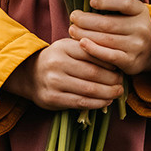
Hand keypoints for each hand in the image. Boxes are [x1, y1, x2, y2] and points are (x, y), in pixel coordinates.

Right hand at [4, 39, 124, 110]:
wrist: (30, 75)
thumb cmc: (56, 60)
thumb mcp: (68, 47)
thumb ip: (87, 50)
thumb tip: (115, 59)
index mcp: (63, 47)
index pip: (92, 53)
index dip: (109, 61)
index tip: (119, 66)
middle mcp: (57, 63)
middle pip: (93, 73)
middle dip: (112, 79)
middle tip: (121, 82)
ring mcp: (54, 82)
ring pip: (89, 89)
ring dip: (107, 93)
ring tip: (117, 92)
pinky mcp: (53, 99)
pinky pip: (80, 102)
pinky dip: (97, 103)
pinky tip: (105, 102)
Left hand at [69, 0, 150, 75]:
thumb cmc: (132, 26)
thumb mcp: (131, 11)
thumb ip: (115, 4)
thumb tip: (90, 1)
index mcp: (140, 11)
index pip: (124, 3)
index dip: (106, 1)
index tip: (91, 1)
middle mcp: (140, 28)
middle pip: (107, 23)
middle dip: (85, 20)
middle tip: (73, 18)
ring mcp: (136, 46)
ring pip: (105, 39)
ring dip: (84, 34)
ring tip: (73, 30)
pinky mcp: (130, 61)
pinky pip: (108, 56)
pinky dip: (93, 50)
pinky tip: (82, 44)